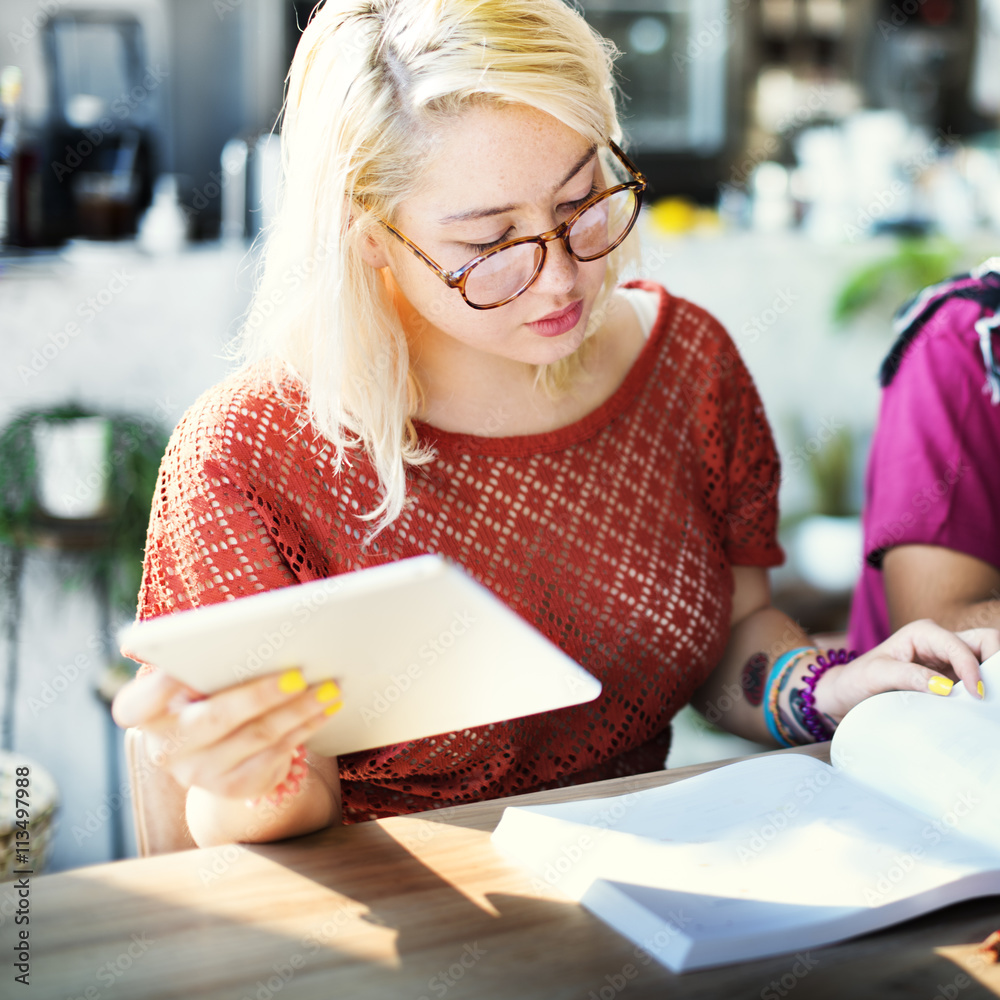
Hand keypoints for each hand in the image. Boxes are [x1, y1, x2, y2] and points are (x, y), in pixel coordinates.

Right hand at [111, 667, 342, 800]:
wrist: (216, 745)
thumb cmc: (207, 689)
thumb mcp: (197, 675)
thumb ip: (210, 659)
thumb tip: (260, 636)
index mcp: (145, 713)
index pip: (134, 705)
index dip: (159, 687)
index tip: (186, 666)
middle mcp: (165, 748)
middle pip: (215, 718)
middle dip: (261, 694)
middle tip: (299, 673)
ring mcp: (198, 773)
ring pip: (256, 736)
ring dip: (299, 708)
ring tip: (330, 686)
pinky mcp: (232, 786)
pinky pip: (276, 754)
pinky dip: (306, 726)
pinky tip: (327, 708)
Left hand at [813, 620, 999, 722]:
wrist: (847, 694)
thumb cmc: (858, 679)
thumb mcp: (876, 675)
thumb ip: (908, 676)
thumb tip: (944, 687)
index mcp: (923, 633)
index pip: (961, 645)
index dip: (973, 668)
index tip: (976, 694)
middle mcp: (940, 642)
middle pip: (985, 641)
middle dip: (995, 662)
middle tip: (994, 692)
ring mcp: (948, 661)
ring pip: (986, 660)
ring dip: (992, 677)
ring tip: (990, 700)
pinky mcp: (952, 679)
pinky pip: (977, 680)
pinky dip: (984, 689)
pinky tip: (982, 706)